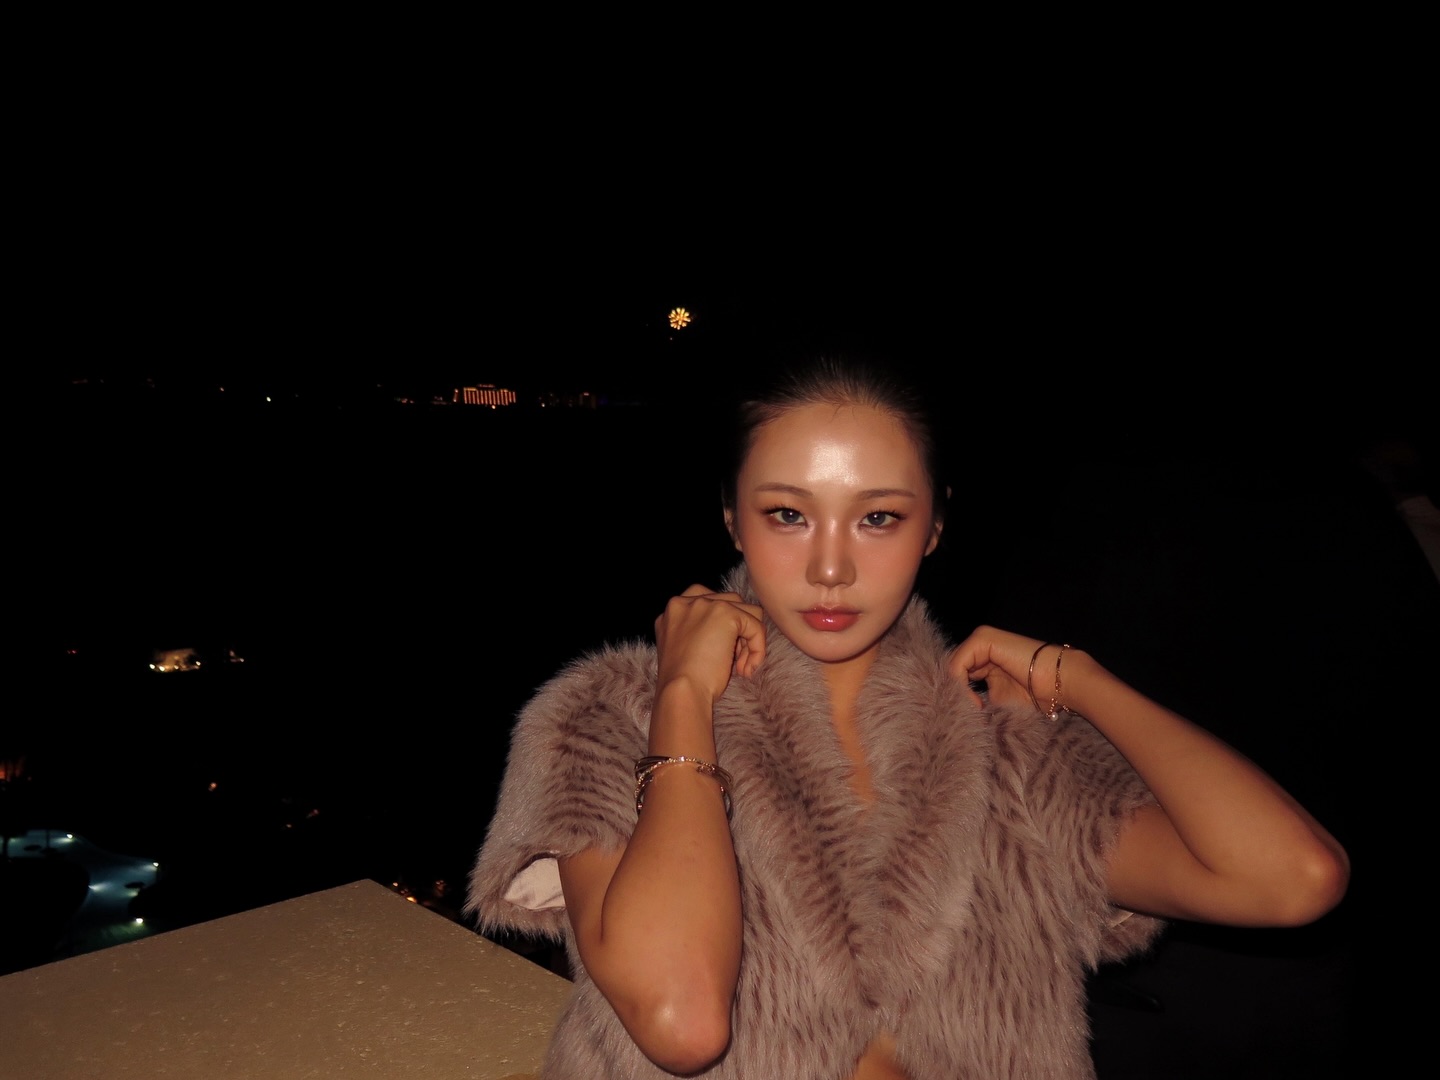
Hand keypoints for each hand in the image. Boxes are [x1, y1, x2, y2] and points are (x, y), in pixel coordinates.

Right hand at [654, 585, 767, 704]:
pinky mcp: (726, 614)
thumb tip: (724, 633)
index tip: (720, 651)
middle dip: (737, 632)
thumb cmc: (681, 681)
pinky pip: (756, 626)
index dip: (721, 627)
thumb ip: (694, 632)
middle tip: (734, 660)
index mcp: (673, 609)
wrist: (681, 692)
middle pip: (730, 603)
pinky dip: (758, 648)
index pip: (708, 604)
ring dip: (748, 640)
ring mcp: (707, 604)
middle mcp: (687, 601)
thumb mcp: (680, 649)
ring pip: (747, 611)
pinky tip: (746, 669)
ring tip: (740, 666)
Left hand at [948, 625, 1046, 710]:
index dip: (956, 695)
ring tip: (974, 710)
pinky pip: (957, 664)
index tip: (965, 717)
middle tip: (965, 715)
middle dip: (954, 693)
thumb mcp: (997, 698)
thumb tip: (955, 708)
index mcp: (983, 657)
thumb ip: (975, 697)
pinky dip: (960, 685)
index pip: (956, 674)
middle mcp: (980, 645)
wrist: (1060, 684)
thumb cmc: (1035, 694)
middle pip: (952, 669)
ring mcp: (981, 638)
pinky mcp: (983, 638)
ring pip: (952, 667)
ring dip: (958, 691)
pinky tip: (976, 701)